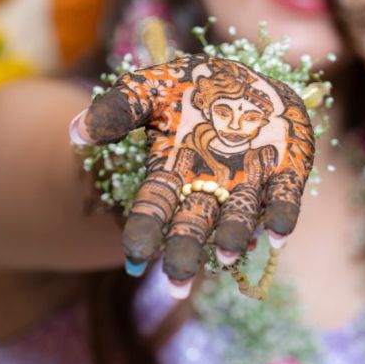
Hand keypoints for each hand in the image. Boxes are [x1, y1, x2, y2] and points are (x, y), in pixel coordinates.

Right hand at [74, 55, 314, 287]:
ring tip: (229, 255)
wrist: (249, 81)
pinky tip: (278, 236)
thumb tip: (77, 133)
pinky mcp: (287, 172)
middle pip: (195, 224)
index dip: (145, 231)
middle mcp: (210, 185)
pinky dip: (282, 218)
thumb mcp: (151, 88)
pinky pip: (285, 200)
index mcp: (173, 172)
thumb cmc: (193, 90)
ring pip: (240, 217)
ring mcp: (249, 181)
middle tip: (178, 282)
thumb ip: (118, 107)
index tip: (137, 256)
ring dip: (234, 236)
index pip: (154, 207)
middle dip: (186, 251)